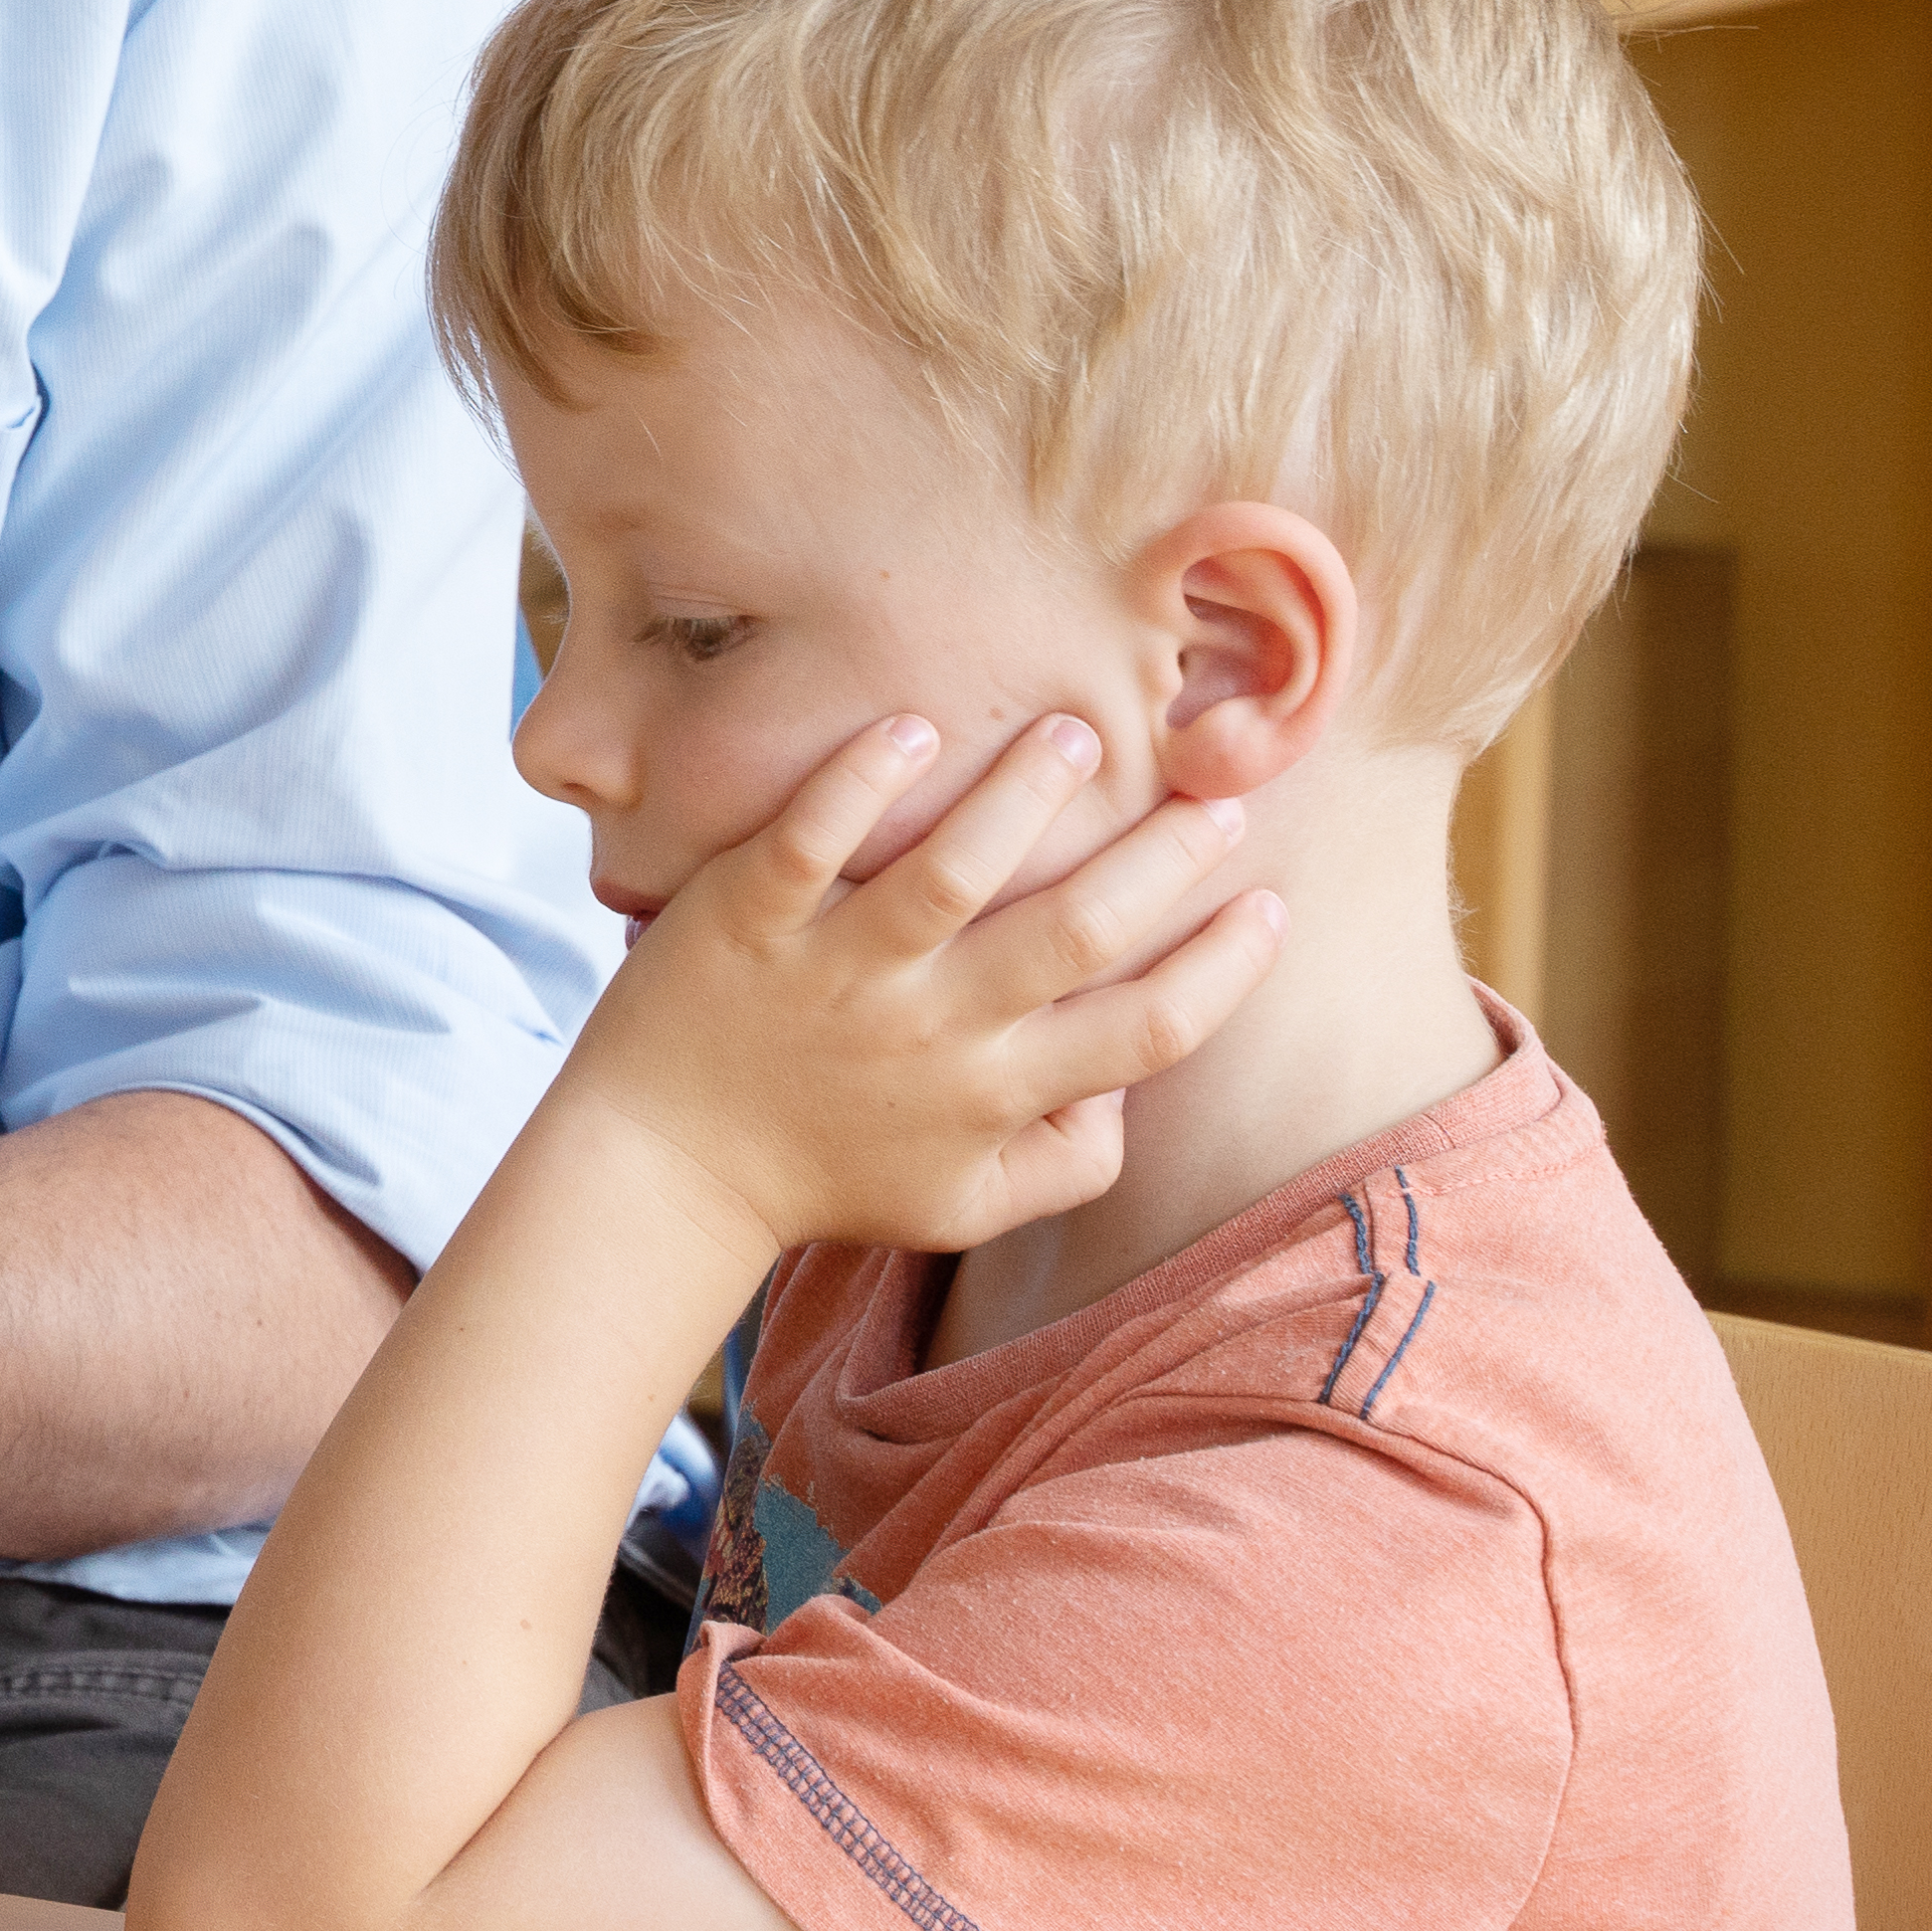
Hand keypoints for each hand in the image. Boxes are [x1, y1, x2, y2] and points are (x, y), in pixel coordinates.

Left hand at [556, 712, 1280, 1265]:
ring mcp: (836, 969)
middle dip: (1160, 862)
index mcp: (994, 1094)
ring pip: (949, 872)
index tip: (1270, 904)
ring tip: (1077, 732)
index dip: (1223, 969)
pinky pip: (807, 841)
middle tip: (1218, 799)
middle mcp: (930, 1028)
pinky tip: (911, 725)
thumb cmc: (826, 1178)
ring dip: (1021, 797)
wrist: (661, 1171)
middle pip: (1073, 934)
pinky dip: (856, 782)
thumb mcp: (964, 1206)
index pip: (1145, 1030)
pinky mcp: (747, 921)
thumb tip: (1133, 1084)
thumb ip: (1068, 1160)